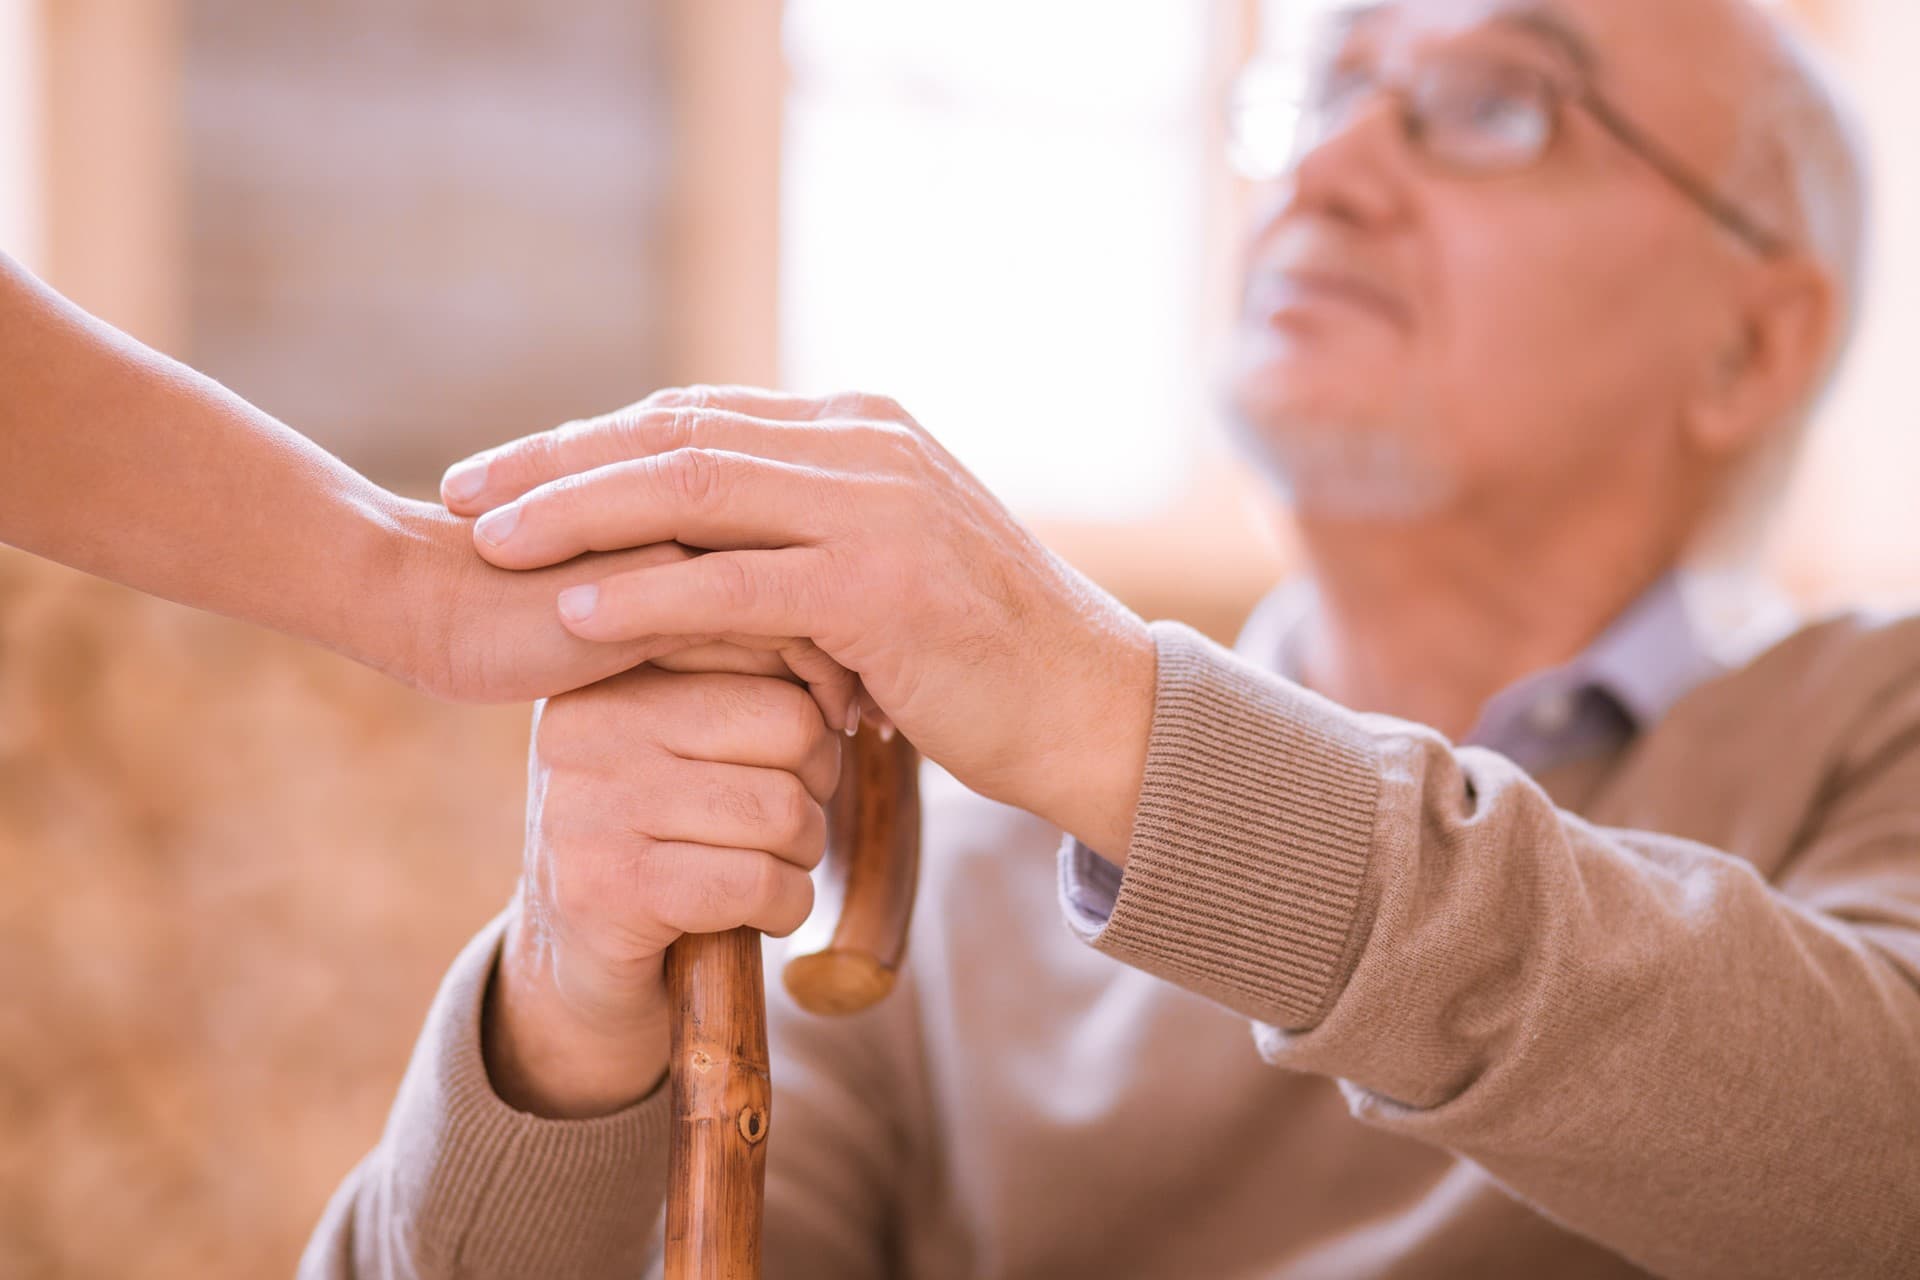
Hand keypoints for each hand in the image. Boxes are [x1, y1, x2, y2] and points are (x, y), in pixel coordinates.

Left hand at [438, 387, 1156, 860]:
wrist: (1089, 709)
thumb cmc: (979, 653)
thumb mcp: (886, 565)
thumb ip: (805, 531)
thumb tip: (705, 538)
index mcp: (860, 431)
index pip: (696, 418)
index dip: (589, 444)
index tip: (503, 475)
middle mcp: (865, 446)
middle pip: (674, 434)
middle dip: (554, 462)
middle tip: (459, 492)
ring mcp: (877, 508)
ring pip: (692, 488)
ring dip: (576, 514)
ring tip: (487, 544)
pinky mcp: (881, 585)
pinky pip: (735, 581)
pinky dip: (645, 590)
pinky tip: (571, 609)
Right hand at [483, 663, 842, 1117]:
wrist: (577, 966)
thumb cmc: (663, 838)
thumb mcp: (686, 738)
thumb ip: (745, 679)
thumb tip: (842, 654)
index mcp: (608, 669)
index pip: (763, 642)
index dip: (815, 706)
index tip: (798, 755)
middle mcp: (584, 723)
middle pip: (791, 726)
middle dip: (817, 786)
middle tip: (780, 824)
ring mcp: (587, 807)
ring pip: (782, 809)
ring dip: (803, 854)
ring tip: (763, 866)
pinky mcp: (607, 890)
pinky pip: (758, 882)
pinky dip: (788, 906)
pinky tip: (757, 913)